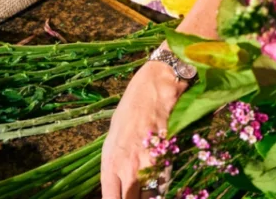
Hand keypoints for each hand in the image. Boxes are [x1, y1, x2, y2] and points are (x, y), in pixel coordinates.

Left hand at [101, 61, 187, 198]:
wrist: (153, 88)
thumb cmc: (131, 110)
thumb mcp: (113, 139)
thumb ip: (114, 166)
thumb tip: (117, 187)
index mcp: (109, 164)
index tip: (125, 198)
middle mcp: (126, 168)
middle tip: (138, 193)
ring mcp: (147, 163)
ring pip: (150, 195)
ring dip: (151, 194)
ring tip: (150, 189)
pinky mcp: (166, 155)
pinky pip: (165, 181)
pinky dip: (164, 186)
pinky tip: (163, 182)